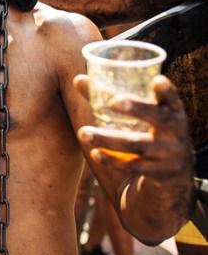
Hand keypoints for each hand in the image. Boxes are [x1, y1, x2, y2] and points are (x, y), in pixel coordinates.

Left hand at [75, 74, 192, 180]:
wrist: (175, 175)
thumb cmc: (151, 133)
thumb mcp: (142, 116)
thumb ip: (111, 97)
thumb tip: (78, 79)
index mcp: (172, 111)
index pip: (171, 98)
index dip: (166, 90)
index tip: (157, 80)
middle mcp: (176, 130)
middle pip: (156, 117)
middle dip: (136, 108)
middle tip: (115, 101)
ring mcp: (171, 153)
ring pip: (135, 144)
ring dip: (107, 139)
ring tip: (83, 133)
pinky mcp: (163, 173)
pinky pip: (134, 166)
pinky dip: (112, 161)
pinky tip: (95, 154)